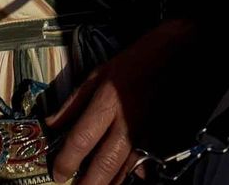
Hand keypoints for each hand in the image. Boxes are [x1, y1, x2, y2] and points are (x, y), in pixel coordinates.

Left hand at [45, 25, 185, 184]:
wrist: (176, 57)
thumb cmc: (133, 63)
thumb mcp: (97, 75)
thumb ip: (73, 103)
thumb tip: (51, 124)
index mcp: (106, 103)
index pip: (81, 139)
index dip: (67, 160)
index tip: (57, 174)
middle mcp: (126, 122)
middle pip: (105, 162)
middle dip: (89, 182)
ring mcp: (147, 133)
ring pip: (126, 169)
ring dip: (110, 183)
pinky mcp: (163, 138)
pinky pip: (147, 163)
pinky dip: (135, 175)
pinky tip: (125, 180)